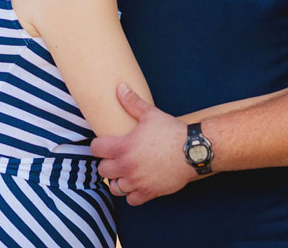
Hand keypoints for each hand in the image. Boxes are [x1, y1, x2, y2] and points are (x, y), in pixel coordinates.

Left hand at [91, 83, 196, 204]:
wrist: (192, 151)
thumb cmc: (170, 131)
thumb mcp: (150, 114)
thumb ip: (132, 102)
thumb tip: (120, 87)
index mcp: (123, 147)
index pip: (95, 149)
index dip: (98, 146)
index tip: (104, 144)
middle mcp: (127, 167)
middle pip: (102, 171)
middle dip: (107, 164)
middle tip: (115, 159)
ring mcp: (137, 182)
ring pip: (114, 188)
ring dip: (117, 180)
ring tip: (124, 173)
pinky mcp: (149, 193)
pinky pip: (131, 200)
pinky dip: (131, 194)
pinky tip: (137, 184)